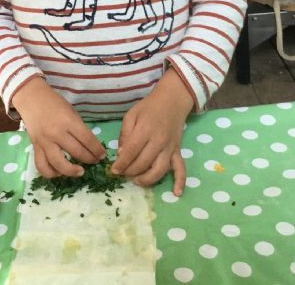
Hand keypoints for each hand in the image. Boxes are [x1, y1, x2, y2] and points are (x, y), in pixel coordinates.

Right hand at [12, 77, 105, 177]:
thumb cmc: (54, 103)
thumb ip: (79, 128)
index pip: (87, 140)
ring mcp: (44, 142)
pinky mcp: (35, 148)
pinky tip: (59, 172)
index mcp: (68, 121)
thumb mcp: (71, 112)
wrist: (32, 99)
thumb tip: (90, 146)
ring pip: (59, 164)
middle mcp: (56, 133)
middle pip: (77, 152)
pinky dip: (51, 173)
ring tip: (80, 171)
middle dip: (90, 159)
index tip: (102, 155)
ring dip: (72, 171)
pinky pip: (42, 166)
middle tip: (95, 161)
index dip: (97, 150)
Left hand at [111, 68, 192, 195]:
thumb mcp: (131, 115)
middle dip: (130, 172)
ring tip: (137, 181)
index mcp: (145, 130)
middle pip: (144, 163)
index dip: (122, 163)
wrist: (172, 101)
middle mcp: (158, 141)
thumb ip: (125, 135)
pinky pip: (181, 168)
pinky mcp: (178, 151)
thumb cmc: (148, 107)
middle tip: (122, 174)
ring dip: (147, 179)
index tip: (113, 170)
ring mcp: (170, 148)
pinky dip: (180, 182)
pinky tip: (176, 193)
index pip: (131, 151)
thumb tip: (120, 154)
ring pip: (160, 169)